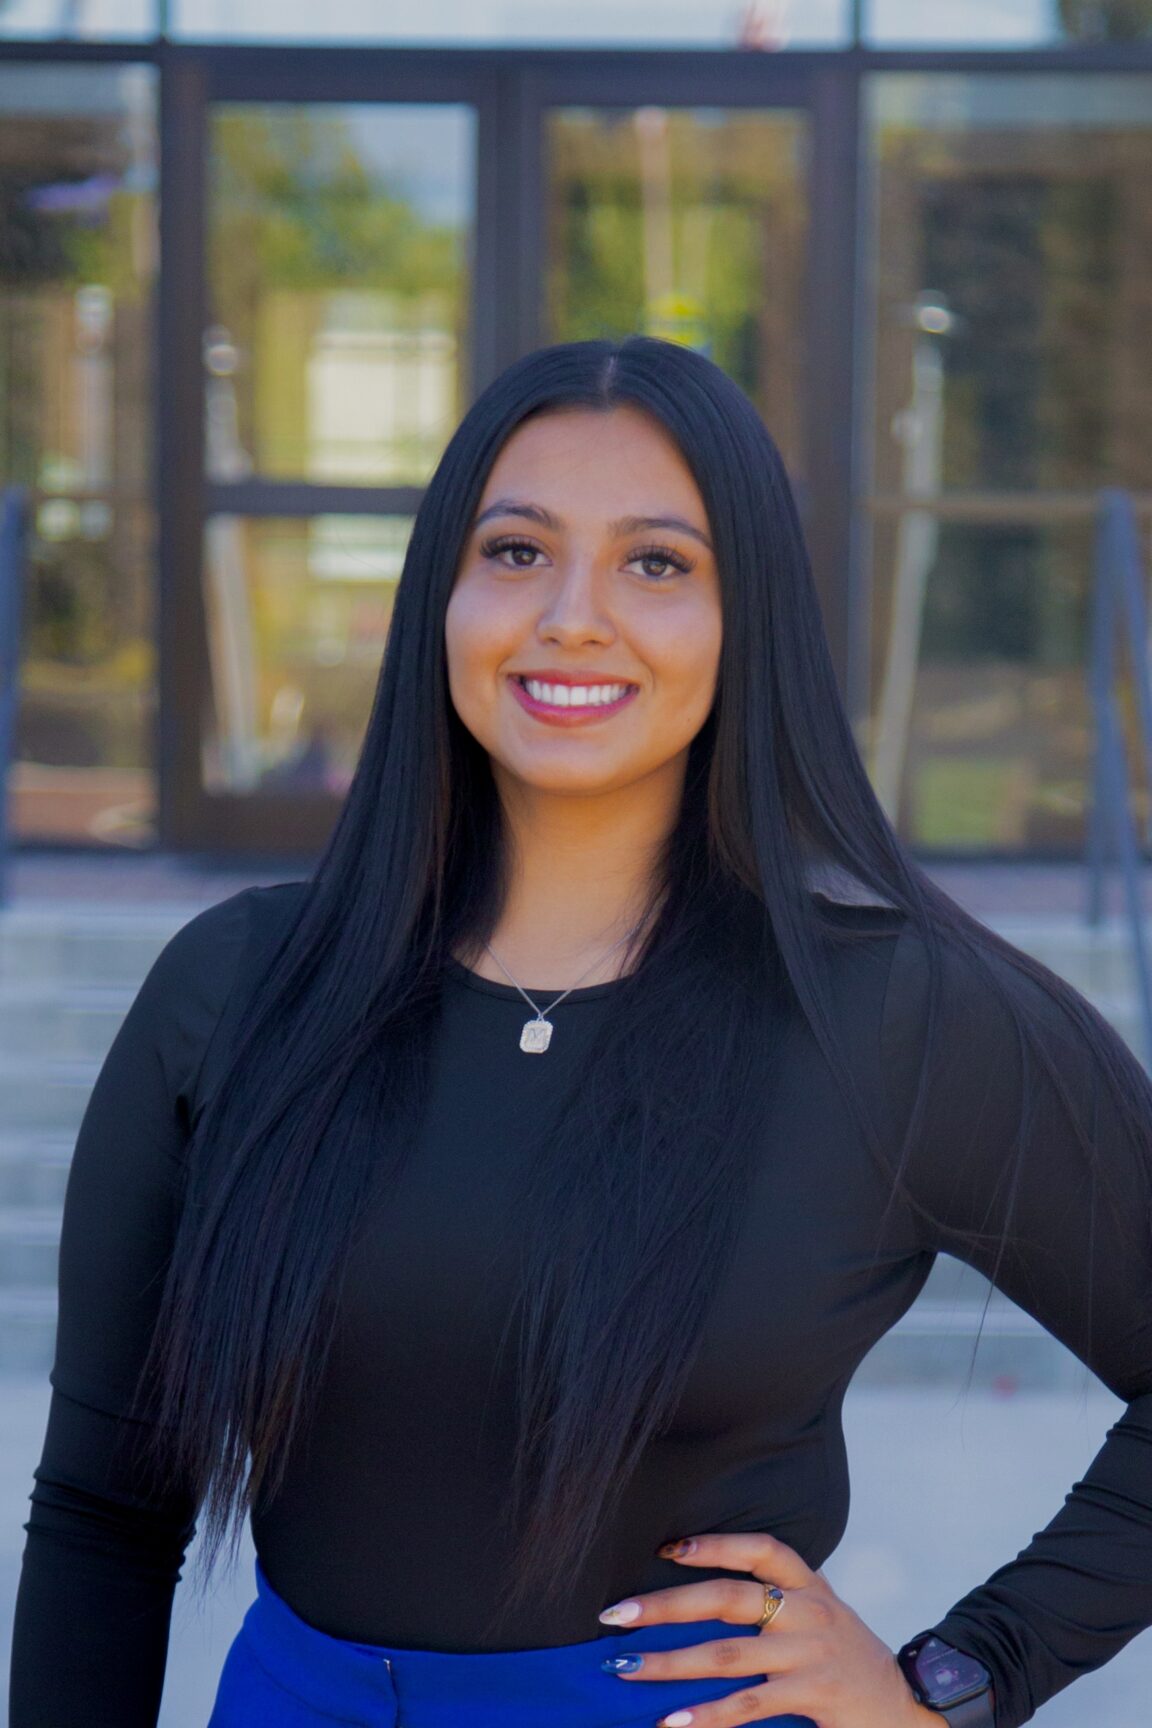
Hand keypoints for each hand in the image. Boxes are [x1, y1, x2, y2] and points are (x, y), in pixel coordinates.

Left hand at [597, 1530, 941, 1727]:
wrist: (905, 1705)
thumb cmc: (847, 1656)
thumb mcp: (819, 1612)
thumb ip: (776, 1598)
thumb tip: (701, 1596)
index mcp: (809, 1584)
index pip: (760, 1548)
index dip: (714, 1544)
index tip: (667, 1547)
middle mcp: (808, 1611)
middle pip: (729, 1597)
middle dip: (667, 1604)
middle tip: (618, 1613)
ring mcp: (809, 1654)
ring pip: (727, 1654)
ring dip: (670, 1663)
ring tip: (628, 1669)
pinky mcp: (811, 1694)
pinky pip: (748, 1704)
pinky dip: (706, 1715)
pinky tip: (672, 1721)